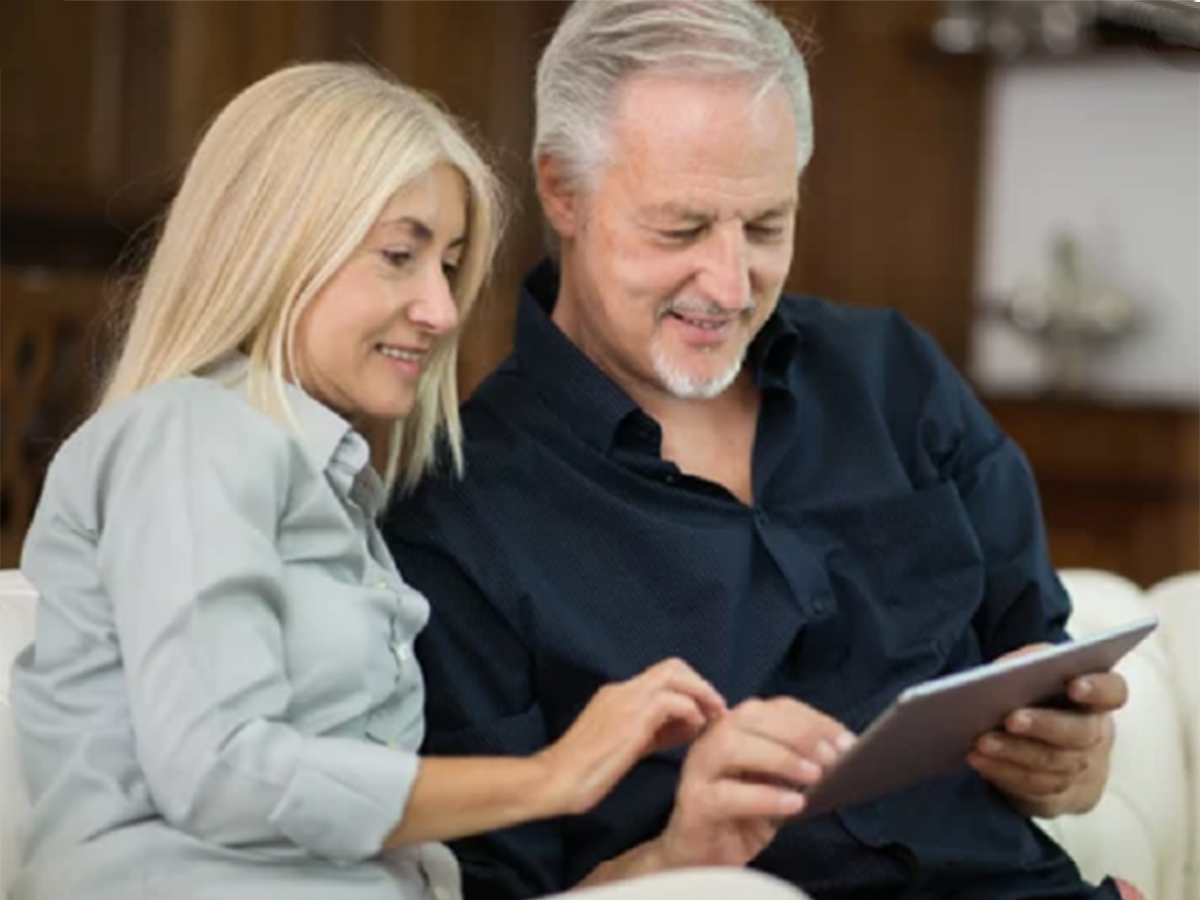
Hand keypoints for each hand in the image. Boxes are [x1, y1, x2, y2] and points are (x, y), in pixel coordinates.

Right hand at [535, 658, 726, 816]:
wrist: (555, 780)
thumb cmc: (586, 772)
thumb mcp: (626, 746)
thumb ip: (654, 733)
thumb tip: (687, 727)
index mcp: (618, 694)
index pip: (663, 677)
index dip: (689, 690)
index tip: (705, 712)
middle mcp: (622, 689)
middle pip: (672, 666)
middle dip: (700, 684)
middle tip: (718, 709)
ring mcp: (625, 699)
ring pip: (675, 674)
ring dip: (701, 694)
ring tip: (714, 718)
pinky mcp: (631, 717)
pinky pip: (672, 701)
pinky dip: (690, 711)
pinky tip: (693, 731)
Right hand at [653, 697, 855, 868]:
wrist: (701, 857)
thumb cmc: (742, 816)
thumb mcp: (775, 785)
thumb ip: (796, 766)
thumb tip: (839, 757)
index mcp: (734, 727)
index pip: (775, 708)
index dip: (813, 720)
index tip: (847, 741)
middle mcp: (712, 739)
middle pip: (751, 716)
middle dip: (798, 733)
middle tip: (832, 758)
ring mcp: (698, 769)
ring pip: (732, 746)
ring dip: (779, 757)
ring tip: (814, 776)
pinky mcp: (694, 803)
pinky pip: (727, 795)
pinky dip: (764, 796)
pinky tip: (793, 804)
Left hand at [967, 642, 1127, 817]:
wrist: (1038, 743)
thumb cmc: (1033, 699)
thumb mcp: (1030, 673)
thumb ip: (1026, 665)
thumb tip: (1002, 674)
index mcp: (1095, 700)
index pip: (1112, 691)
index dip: (1098, 689)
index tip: (1074, 685)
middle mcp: (1096, 736)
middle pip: (1080, 733)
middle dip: (1043, 726)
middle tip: (1010, 719)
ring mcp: (1083, 771)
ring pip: (1054, 766)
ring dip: (1014, 754)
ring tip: (981, 743)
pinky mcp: (1061, 798)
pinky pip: (1036, 791)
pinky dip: (1004, 774)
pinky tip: (979, 761)